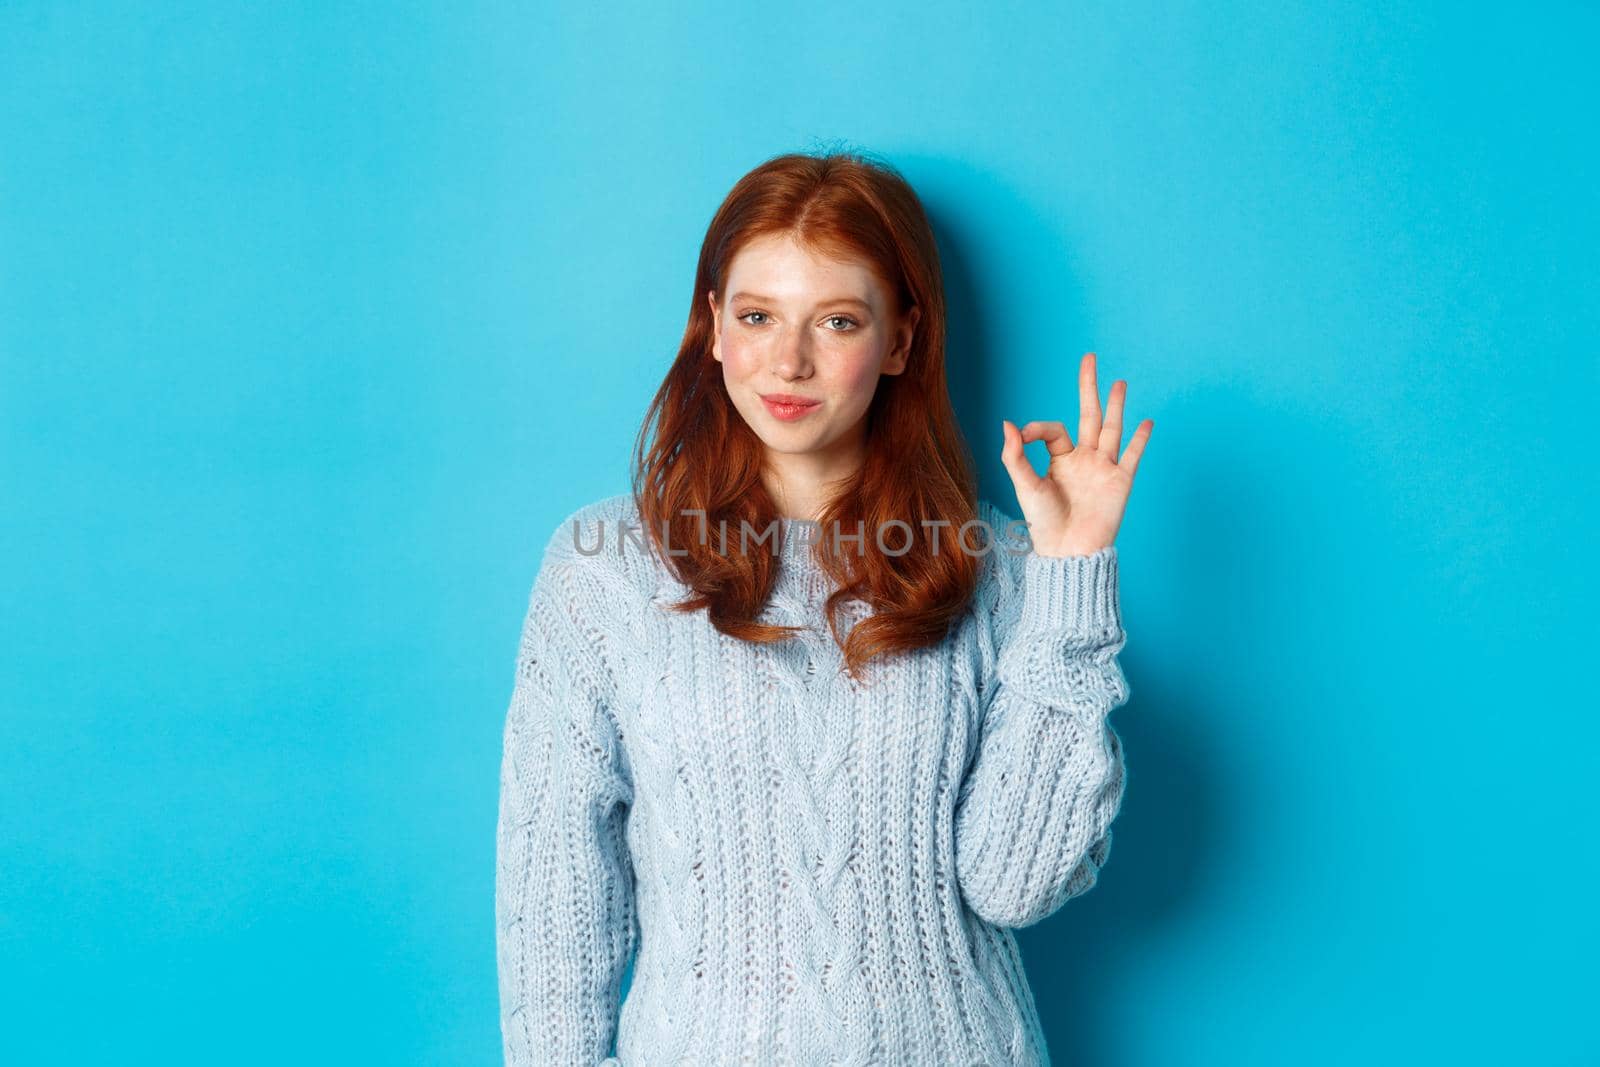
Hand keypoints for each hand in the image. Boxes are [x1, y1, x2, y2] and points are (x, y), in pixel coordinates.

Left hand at [1000, 352, 1152, 556]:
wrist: (1068, 552)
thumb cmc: (1043, 523)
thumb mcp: (1024, 486)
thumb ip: (1015, 455)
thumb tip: (1007, 423)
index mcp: (1059, 460)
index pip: (1054, 430)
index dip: (1038, 428)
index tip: (1024, 435)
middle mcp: (1083, 459)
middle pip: (1088, 415)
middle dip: (1088, 387)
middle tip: (1089, 358)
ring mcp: (1103, 468)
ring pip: (1111, 429)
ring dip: (1116, 405)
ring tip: (1119, 382)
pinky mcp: (1120, 482)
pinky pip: (1132, 456)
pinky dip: (1140, 440)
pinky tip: (1146, 422)